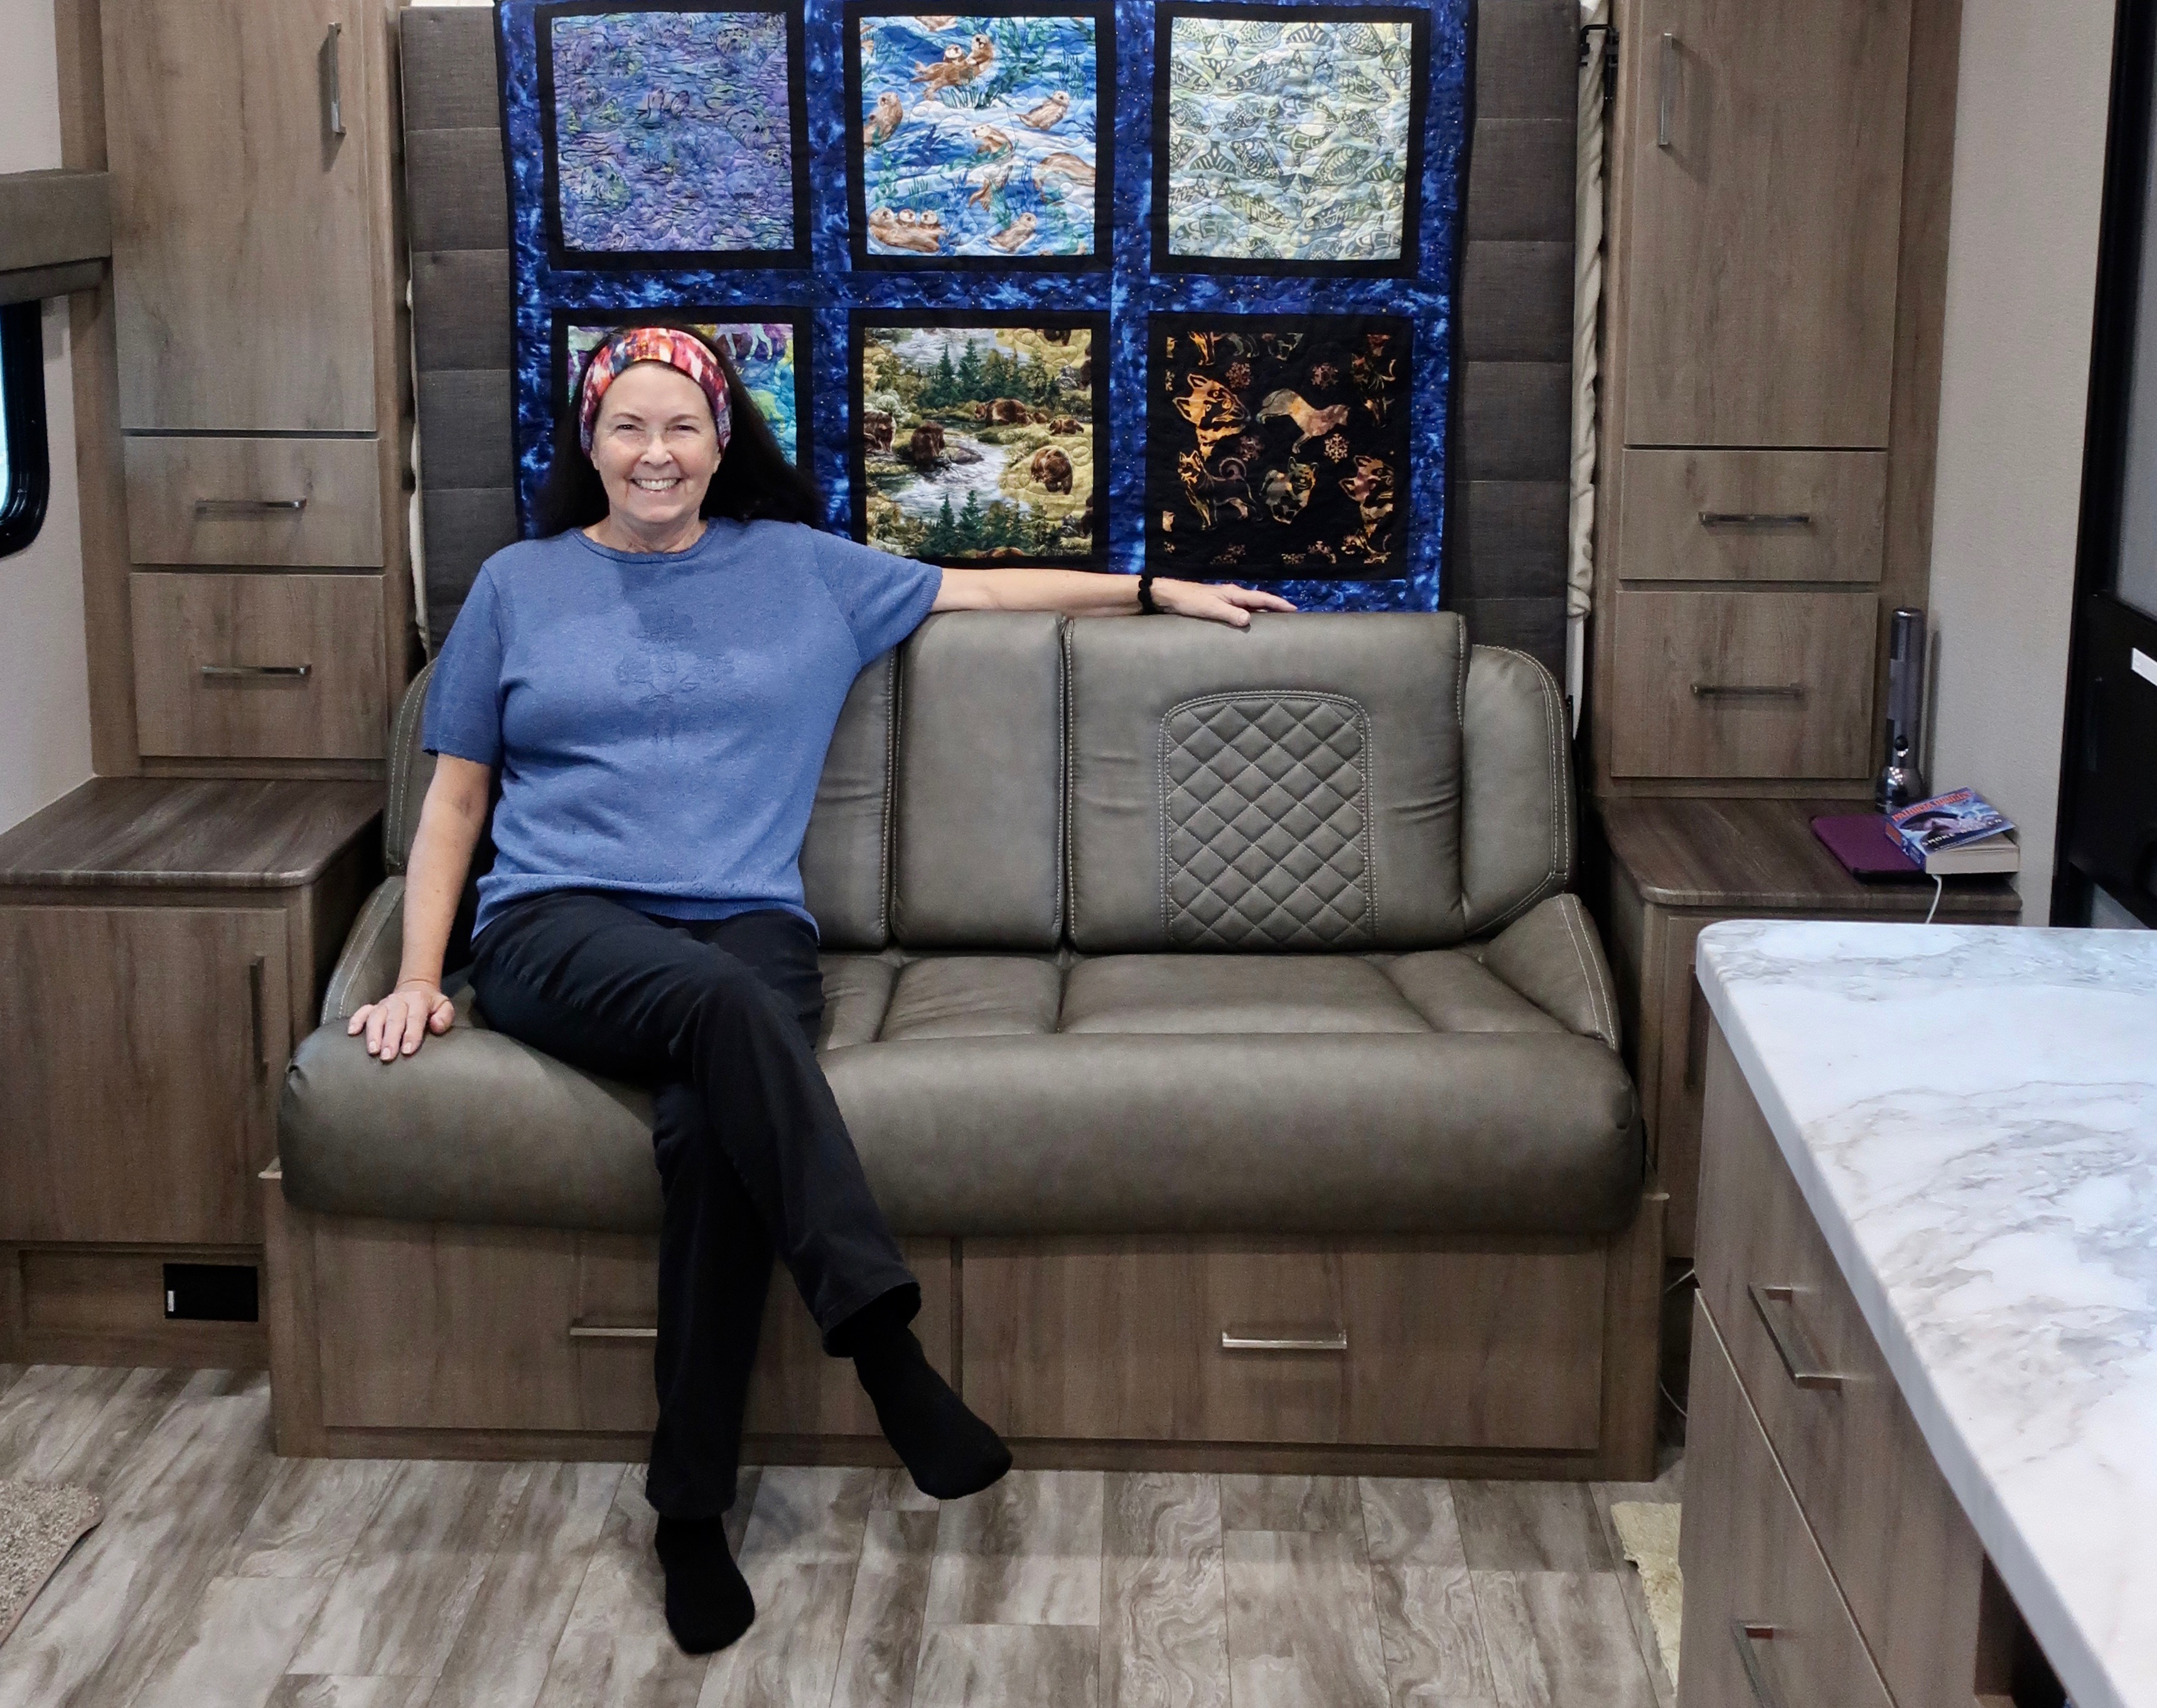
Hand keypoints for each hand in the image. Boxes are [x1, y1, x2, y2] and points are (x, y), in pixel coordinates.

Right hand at [348, 980, 454, 1060]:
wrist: (416, 988)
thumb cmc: (430, 1004)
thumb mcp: (444, 1006)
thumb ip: (444, 1016)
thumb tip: (436, 1026)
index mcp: (418, 1000)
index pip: (415, 1018)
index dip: (411, 1035)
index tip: (407, 1051)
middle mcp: (399, 1001)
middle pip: (393, 1020)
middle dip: (390, 1039)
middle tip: (387, 1056)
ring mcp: (384, 1004)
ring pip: (376, 1017)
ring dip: (373, 1034)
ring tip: (372, 1051)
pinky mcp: (374, 1006)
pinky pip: (362, 1012)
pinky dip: (356, 1021)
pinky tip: (352, 1033)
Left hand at [1151, 579, 1297, 627]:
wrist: (1170, 596)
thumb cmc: (1190, 601)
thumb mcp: (1210, 609)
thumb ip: (1229, 614)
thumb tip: (1249, 619)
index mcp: (1234, 593)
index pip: (1262, 599)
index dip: (1278, 604)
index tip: (1294, 609)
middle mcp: (1233, 595)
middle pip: (1259, 601)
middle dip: (1275, 608)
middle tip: (1290, 617)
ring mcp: (1226, 599)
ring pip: (1250, 605)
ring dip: (1263, 612)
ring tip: (1275, 621)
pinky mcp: (1219, 605)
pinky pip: (1241, 610)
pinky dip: (1250, 615)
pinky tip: (1250, 623)